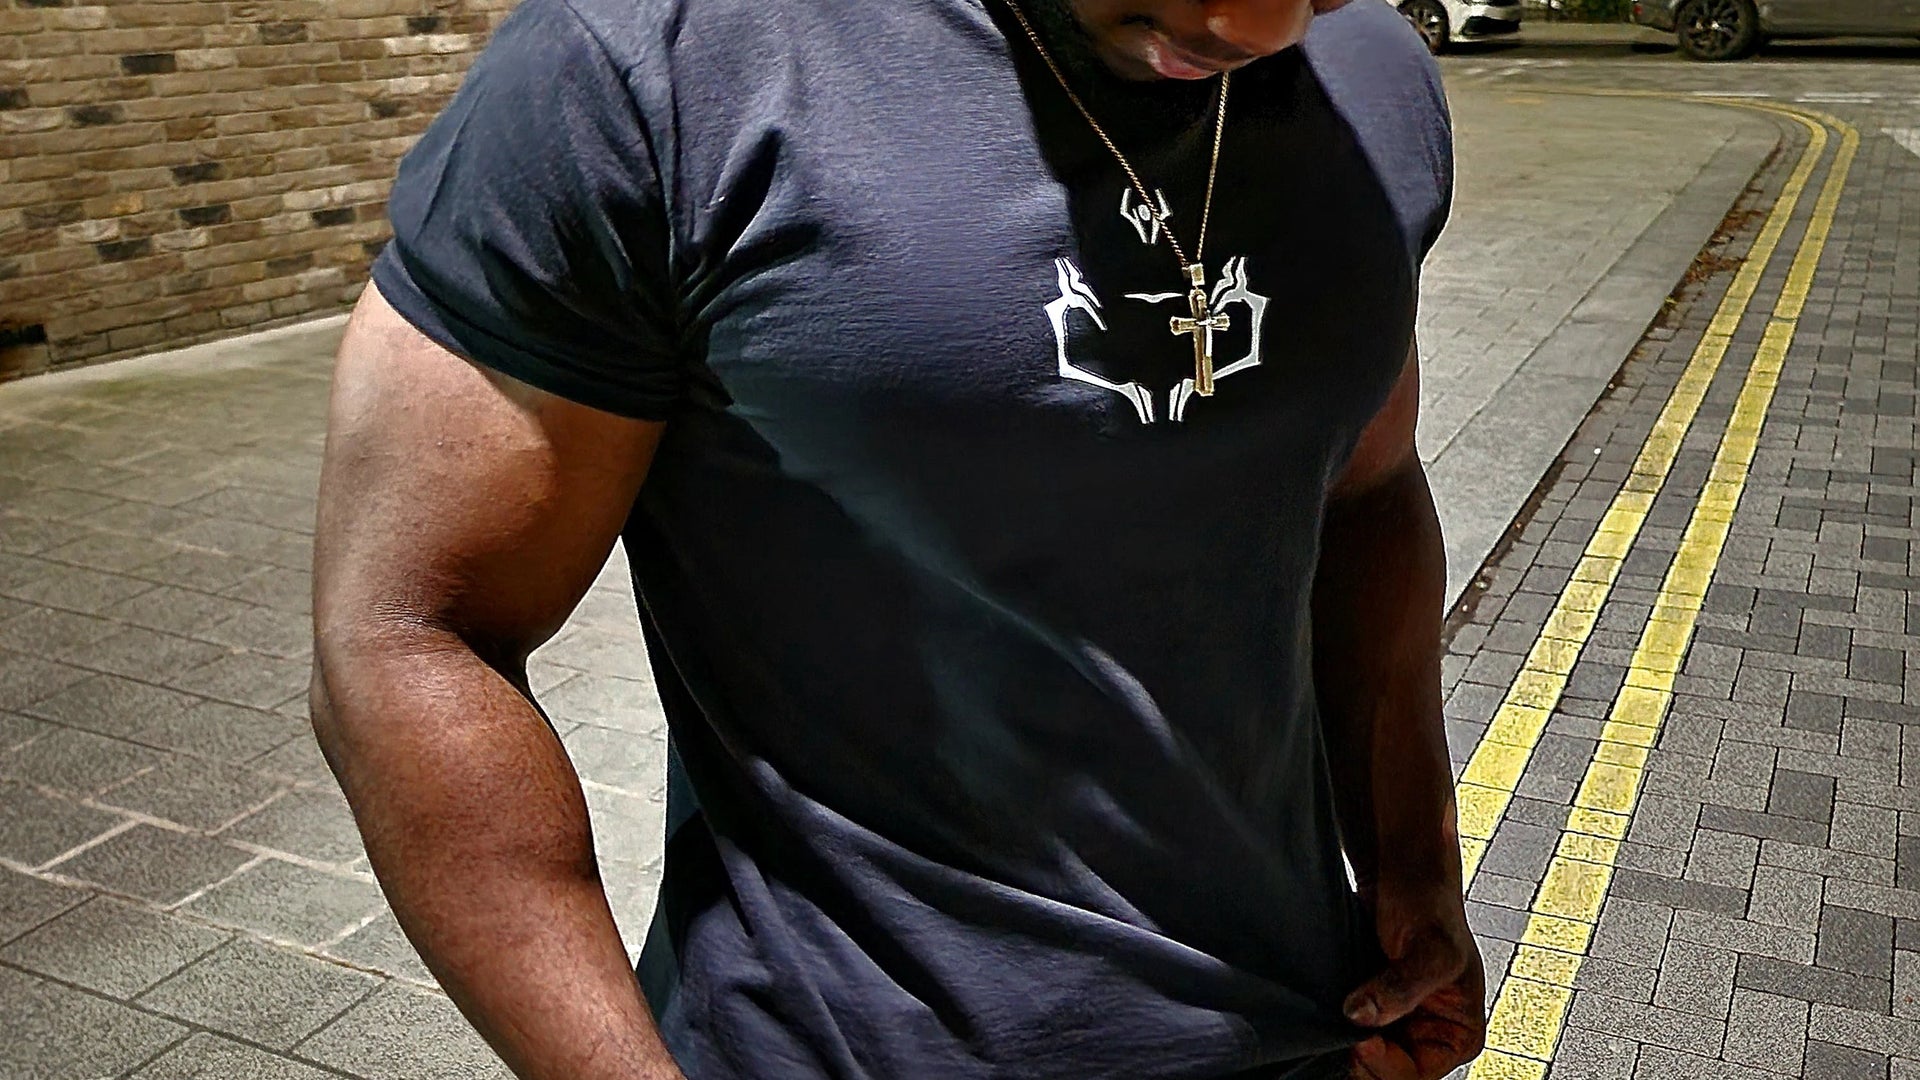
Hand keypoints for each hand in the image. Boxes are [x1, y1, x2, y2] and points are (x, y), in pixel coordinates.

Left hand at [1342, 883, 1485, 1079]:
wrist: (1400, 867)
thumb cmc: (1428, 900)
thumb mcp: (1430, 948)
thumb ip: (1400, 988)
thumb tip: (1361, 1016)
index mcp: (1458, 1033)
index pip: (1416, 1075)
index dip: (1384, 1064)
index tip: (1359, 1040)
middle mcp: (1429, 1033)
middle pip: (1387, 1071)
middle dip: (1362, 1057)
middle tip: (1335, 1034)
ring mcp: (1399, 1021)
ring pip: (1364, 1054)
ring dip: (1343, 1042)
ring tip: (1329, 1021)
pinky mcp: (1372, 1004)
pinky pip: (1350, 1031)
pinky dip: (1334, 1027)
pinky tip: (1324, 1013)